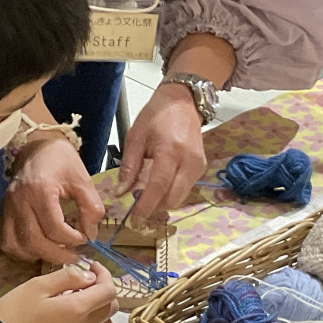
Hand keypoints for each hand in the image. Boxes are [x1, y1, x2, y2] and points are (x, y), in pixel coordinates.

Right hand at [0, 135, 105, 264]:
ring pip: (18, 245)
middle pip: (34, 241)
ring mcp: (8, 208)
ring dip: (39, 255)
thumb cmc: (61, 161)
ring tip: (57, 252)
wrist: (38, 147)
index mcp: (40, 189)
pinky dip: (21, 251)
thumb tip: (91, 233)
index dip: (73, 239)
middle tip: (75, 255)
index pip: (54, 228)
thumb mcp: (82, 179)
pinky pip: (6, 242)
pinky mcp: (3, 213)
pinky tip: (38, 247)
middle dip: (58, 254)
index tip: (85, 237)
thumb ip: (91, 207)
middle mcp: (19, 201)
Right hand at [0, 262, 118, 322]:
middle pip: (112, 309)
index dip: (105, 275)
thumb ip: (67, 277)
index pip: (109, 291)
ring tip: (80, 304)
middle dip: (104, 291)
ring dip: (100, 312)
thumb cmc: (15, 312)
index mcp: (77, 309)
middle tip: (85, 283)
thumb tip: (89, 277)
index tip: (91, 267)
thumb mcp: (37, 286)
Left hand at [115, 82, 207, 221]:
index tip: (134, 220)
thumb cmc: (156, 116)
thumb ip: (129, 167)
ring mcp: (198, 165)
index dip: (146, 207)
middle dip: (155, 209)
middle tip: (137, 211)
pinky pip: (185, 188)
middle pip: (173, 198)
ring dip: (163, 202)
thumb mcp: (135, 137)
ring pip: (180, 196)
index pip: (158, 187)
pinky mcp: (201, 167)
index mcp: (170, 151)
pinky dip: (171, 193)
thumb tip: (121, 193)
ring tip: (146, 199)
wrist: (182, 102)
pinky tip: (158, 189)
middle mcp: (189, 161)